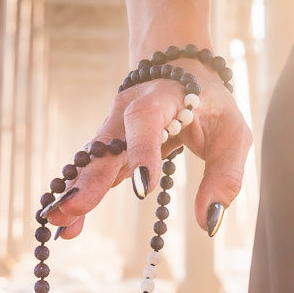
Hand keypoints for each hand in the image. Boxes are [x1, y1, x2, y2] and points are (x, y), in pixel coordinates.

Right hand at [44, 58, 252, 237]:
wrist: (179, 69)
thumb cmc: (212, 106)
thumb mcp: (233, 136)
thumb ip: (224, 178)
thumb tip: (209, 223)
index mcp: (164, 98)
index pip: (147, 120)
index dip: (142, 151)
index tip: (143, 189)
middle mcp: (128, 110)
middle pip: (107, 145)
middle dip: (91, 180)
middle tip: (75, 210)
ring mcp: (112, 127)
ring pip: (91, 161)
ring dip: (75, 192)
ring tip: (60, 223)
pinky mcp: (107, 145)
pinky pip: (91, 170)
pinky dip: (78, 194)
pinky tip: (65, 221)